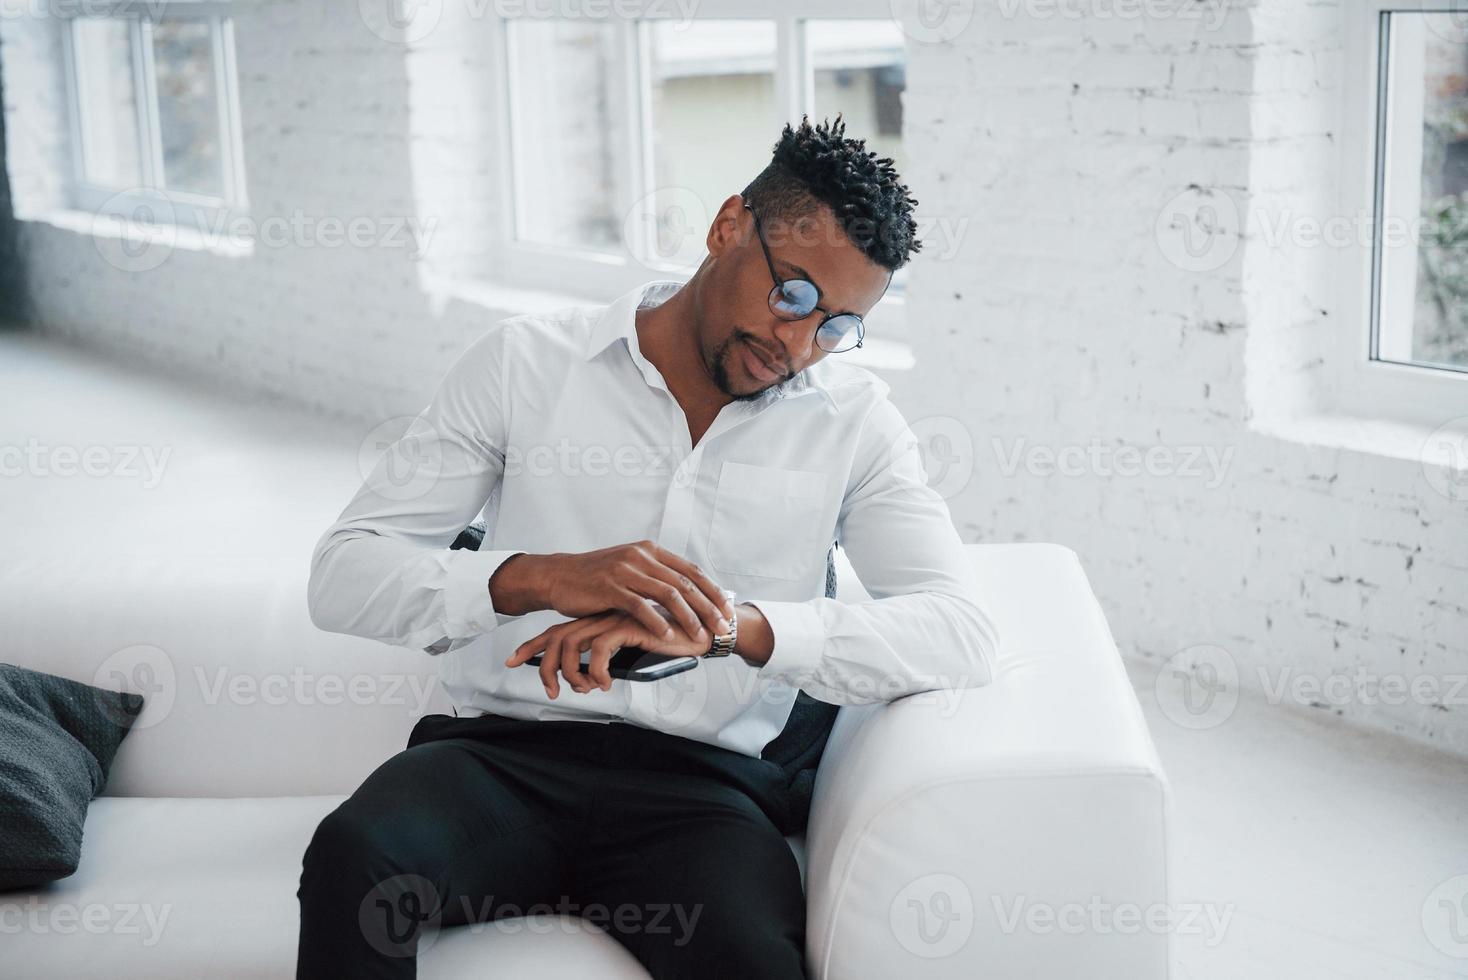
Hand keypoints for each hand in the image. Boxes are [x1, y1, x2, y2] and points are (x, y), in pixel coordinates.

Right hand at [490, 540, 733, 641]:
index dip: (712, 590)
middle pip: (684, 583)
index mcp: (650, 550)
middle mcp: (641, 556)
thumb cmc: (597, 578)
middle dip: (707, 607)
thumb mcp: (630, 569)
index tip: (727, 609)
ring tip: (700, 634)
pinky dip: (656, 621)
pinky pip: (639, 605)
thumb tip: (685, 591)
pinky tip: (667, 635)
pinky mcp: (610, 587)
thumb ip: (655, 576)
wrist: (560, 576)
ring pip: (666, 594)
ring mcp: (626, 570)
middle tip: (723, 626)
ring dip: (688, 617)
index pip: (690, 571)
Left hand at [504, 609, 709, 697]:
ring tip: (585, 690)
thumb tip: (592, 677)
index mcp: (599, 618)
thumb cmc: (669, 642)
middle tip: (548, 691)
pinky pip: (598, 650)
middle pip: (556, 637)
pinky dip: (595, 671)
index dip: (533, 645)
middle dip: (539, 662)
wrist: (701, 630)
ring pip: (571, 644)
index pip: (558, 630)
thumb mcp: (632, 651)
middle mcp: (600, 615)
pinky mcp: (627, 625)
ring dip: (572, 674)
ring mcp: (612, 618)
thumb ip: (612, 655)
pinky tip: (605, 683)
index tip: (512, 660)